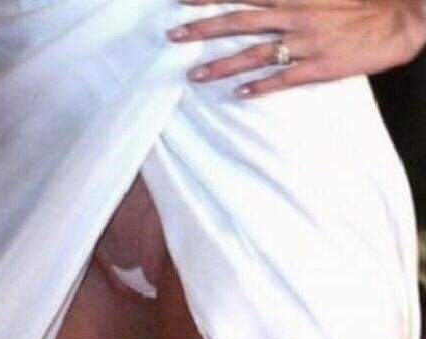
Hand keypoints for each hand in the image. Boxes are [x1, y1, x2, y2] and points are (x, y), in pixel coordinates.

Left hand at [166, 0, 425, 96]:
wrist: (402, 18)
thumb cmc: (359, 1)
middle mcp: (294, 15)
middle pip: (238, 21)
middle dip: (202, 28)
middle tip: (172, 36)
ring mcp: (305, 42)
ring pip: (254, 54)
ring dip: (221, 65)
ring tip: (193, 75)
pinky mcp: (318, 66)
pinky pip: (283, 78)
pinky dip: (260, 86)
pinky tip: (239, 95)